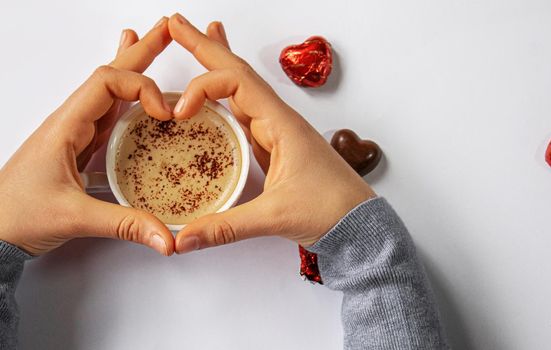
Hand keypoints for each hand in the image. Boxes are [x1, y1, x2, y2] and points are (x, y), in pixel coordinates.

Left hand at [0, 17, 175, 255]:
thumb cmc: (17, 215)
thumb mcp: (74, 218)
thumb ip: (125, 224)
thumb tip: (167, 236)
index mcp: (65, 126)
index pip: (106, 84)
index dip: (141, 88)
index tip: (165, 113)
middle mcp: (71, 121)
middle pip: (110, 74)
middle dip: (140, 51)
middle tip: (167, 30)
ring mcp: (77, 132)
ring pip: (110, 89)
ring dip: (134, 66)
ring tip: (154, 45)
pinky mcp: (81, 147)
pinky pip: (108, 111)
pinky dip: (126, 95)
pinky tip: (136, 95)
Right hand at [168, 14, 375, 252]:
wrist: (358, 224)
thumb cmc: (331, 210)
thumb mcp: (275, 217)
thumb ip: (226, 226)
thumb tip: (183, 238)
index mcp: (282, 124)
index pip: (237, 82)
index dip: (203, 87)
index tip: (179, 110)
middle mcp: (279, 120)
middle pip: (238, 73)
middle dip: (207, 48)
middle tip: (178, 24)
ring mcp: (277, 132)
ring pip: (242, 89)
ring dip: (217, 66)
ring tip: (198, 41)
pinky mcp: (274, 148)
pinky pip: (244, 113)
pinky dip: (226, 97)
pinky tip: (216, 96)